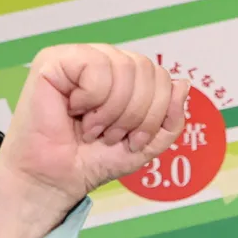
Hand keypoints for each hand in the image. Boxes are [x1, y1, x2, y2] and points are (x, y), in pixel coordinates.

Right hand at [0, 44, 188, 213]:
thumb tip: (182, 83)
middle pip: (147, 69)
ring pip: (125, 67)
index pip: (161, 76)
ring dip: (114, 110)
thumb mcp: (147, 144)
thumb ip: (170, 119)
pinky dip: (92, 99)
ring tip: (94, 128)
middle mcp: (104, 61)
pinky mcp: (54, 60)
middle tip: (112, 136)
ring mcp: (79, 57)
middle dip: (136, 115)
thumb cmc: (94, 159)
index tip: (134, 139)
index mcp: (125, 77)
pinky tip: (75, 112)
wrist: (58, 179)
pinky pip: (95, 66)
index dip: (156, 112)